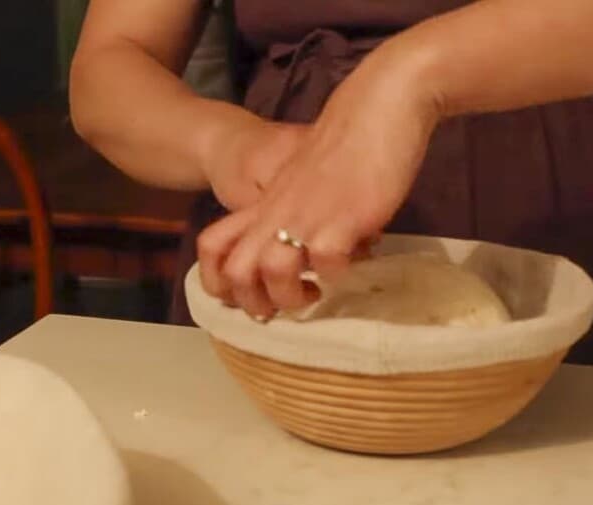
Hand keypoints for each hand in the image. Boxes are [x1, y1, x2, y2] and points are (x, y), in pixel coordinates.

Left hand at [197, 43, 442, 319]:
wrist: (379, 107)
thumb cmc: (351, 143)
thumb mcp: (309, 183)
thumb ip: (303, 214)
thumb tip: (319, 253)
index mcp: (266, 204)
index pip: (213, 245)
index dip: (217, 280)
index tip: (247, 296)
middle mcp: (278, 213)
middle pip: (237, 271)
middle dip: (253, 302)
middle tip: (280, 309)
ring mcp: (308, 216)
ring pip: (272, 271)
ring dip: (291, 295)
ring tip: (314, 293)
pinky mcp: (342, 218)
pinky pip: (327, 264)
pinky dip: (337, 275)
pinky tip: (351, 265)